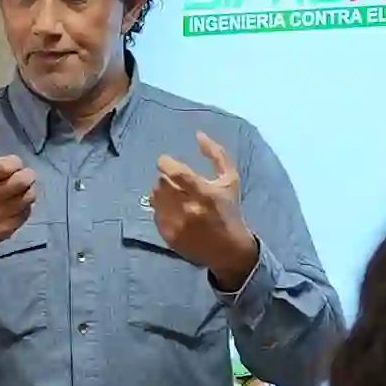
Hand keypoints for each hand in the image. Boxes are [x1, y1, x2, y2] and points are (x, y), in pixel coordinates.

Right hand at [0, 126, 40, 271]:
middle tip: (23, 175)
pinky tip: (18, 203)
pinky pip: (26, 212)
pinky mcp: (6, 229)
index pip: (6, 166)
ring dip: (29, 189)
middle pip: (21, 181)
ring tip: (22, 188)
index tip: (12, 165)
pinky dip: (26, 205)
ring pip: (27, 197)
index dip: (15, 163)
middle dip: (27, 174)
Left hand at [148, 133, 258, 287]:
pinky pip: (155, 213)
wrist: (229, 251)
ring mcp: (177, 225)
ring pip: (155, 197)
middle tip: (175, 181)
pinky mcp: (168, 236)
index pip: (175, 173)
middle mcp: (189, 210)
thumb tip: (198, 135)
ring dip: (161, 192)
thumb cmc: (229, 211)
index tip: (165, 161)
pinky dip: (160, 207)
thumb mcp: (230, 180)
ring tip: (174, 195)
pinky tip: (172, 209)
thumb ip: (216, 154)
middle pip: (162, 183)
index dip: (165, 163)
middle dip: (166, 178)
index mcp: (205, 193)